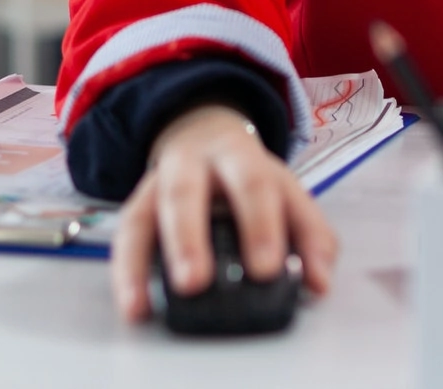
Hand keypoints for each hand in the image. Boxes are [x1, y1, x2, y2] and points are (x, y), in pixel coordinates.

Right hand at [109, 103, 339, 321]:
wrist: (203, 134)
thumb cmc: (249, 178)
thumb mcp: (286, 192)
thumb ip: (310, 236)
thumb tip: (318, 284)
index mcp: (239, 155)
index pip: (253, 183)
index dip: (260, 226)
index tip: (266, 270)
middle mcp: (190, 165)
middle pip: (184, 192)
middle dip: (188, 238)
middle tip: (194, 282)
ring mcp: (155, 185)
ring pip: (142, 215)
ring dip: (140, 262)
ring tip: (143, 304)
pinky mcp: (134, 208)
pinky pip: (123, 239)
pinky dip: (125, 275)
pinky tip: (133, 307)